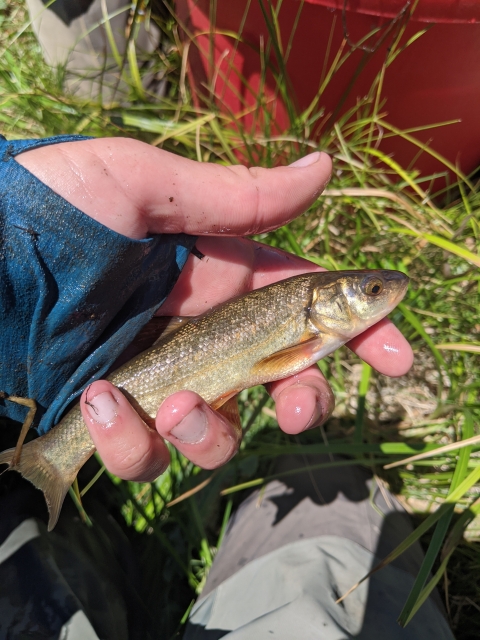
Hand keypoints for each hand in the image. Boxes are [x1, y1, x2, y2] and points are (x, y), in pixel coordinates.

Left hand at [17, 139, 412, 480]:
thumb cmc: (40, 211)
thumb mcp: (139, 187)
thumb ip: (234, 197)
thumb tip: (324, 169)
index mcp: (208, 271)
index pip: (298, 303)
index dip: (351, 330)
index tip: (395, 357)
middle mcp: (191, 329)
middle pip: (274, 379)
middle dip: (303, 400)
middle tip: (303, 408)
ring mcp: (152, 378)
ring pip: (216, 430)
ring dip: (212, 430)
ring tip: (175, 401)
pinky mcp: (109, 420)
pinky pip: (144, 454)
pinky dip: (134, 440)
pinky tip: (100, 399)